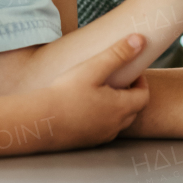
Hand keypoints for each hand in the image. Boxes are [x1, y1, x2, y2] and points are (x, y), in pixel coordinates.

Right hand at [43, 35, 151, 149]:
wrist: (39, 121)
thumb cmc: (65, 94)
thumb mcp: (94, 68)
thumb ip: (118, 53)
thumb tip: (140, 40)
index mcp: (121, 108)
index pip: (144, 96)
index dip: (141, 82)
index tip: (131, 72)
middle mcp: (115, 126)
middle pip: (134, 110)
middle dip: (130, 94)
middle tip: (118, 80)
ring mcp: (101, 136)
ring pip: (118, 122)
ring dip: (117, 108)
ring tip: (102, 92)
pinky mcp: (87, 142)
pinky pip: (102, 130)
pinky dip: (102, 119)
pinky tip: (86, 108)